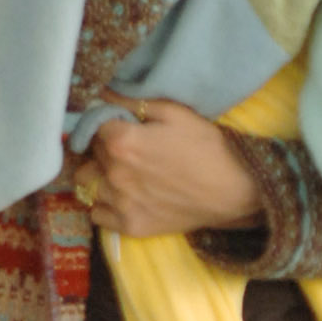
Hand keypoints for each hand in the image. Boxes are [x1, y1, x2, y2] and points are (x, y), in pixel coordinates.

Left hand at [73, 93, 263, 236]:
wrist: (234, 190)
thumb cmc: (207, 146)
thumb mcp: (174, 113)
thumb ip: (132, 102)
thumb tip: (103, 94)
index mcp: (121, 142)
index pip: (92, 126)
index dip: (106, 123)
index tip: (120, 126)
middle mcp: (114, 173)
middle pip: (88, 155)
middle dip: (100, 149)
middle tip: (125, 149)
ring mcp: (120, 203)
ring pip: (87, 185)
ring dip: (98, 176)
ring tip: (120, 173)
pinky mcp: (130, 226)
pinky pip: (97, 214)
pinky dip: (104, 205)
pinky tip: (122, 196)